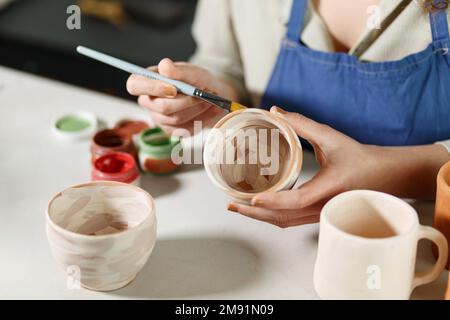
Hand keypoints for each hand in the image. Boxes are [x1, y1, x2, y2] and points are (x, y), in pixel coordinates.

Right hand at [127, 59, 236, 132]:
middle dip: (186, 101)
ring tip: (210, 99)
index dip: (152, 88)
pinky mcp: (172, 130)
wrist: (212, 94)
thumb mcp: (191, 71)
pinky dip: (201, 118)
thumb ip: (178, 70)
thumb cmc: (197, 80)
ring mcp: (159, 118)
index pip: (134, 85)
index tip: (173, 88)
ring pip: (175, 118)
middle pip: (161, 106)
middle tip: (204, 92)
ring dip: (196, 108)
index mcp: (147, 81)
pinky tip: (210, 109)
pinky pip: (184, 128)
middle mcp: (148, 101)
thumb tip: (164, 65)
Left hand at [227, 106, 425, 227]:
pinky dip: (271, 216)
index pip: (295, 201)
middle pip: (282, 217)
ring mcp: (319, 214)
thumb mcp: (332, 137)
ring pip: (284, 222)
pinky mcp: (317, 214)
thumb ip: (302, 124)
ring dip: (260, 217)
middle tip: (230, 205)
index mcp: (327, 188)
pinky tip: (258, 208)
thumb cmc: (359, 157)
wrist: (382, 176)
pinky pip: (290, 220)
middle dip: (254, 213)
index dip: (273, 201)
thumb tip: (276, 111)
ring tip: (237, 208)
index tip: (251, 199)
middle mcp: (322, 207)